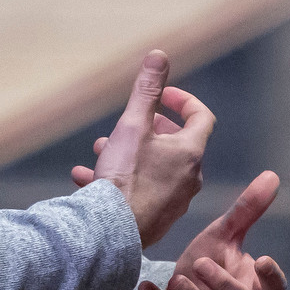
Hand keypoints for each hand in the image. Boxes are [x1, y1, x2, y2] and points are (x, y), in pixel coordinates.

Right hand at [81, 51, 215, 246]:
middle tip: (133, 122)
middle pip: (178, 143)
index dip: (183, 101)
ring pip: (155, 167)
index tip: (163, 95)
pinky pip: (141, 191)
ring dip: (131, 152)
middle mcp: (189, 178)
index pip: (201, 117)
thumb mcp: (133, 125)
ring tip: (102, 147)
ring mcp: (174, 201)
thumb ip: (147, 90)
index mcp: (190, 153)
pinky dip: (121, 179)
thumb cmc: (126, 177)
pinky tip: (88, 178)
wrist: (112, 233)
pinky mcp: (155, 219)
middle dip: (152, 127)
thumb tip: (159, 56)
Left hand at [138, 171, 288, 289]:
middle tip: (201, 262)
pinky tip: (146, 288)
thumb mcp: (221, 237)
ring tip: (176, 279)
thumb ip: (246, 211)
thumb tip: (271, 175)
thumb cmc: (205, 267)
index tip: (263, 258)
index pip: (275, 288)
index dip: (272, 277)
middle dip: (225, 287)